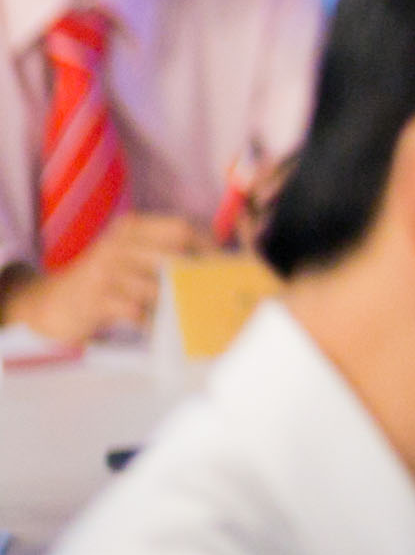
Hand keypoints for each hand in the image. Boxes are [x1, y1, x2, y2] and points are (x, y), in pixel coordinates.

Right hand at [0, 213, 206, 343]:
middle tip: (215, 293)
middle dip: (197, 276)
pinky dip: (152, 321)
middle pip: (174, 255)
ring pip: (157, 286)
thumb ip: (161, 252)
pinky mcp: (95, 300)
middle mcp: (117, 244)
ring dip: (175, 303)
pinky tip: (158, 326)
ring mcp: (105, 271)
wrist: (48, 303)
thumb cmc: (101, 281)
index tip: (226, 264)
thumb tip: (213, 261)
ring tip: (189, 313)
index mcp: (130, 228)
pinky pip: (137, 311)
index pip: (181, 228)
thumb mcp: (126, 255)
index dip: (208, 245)